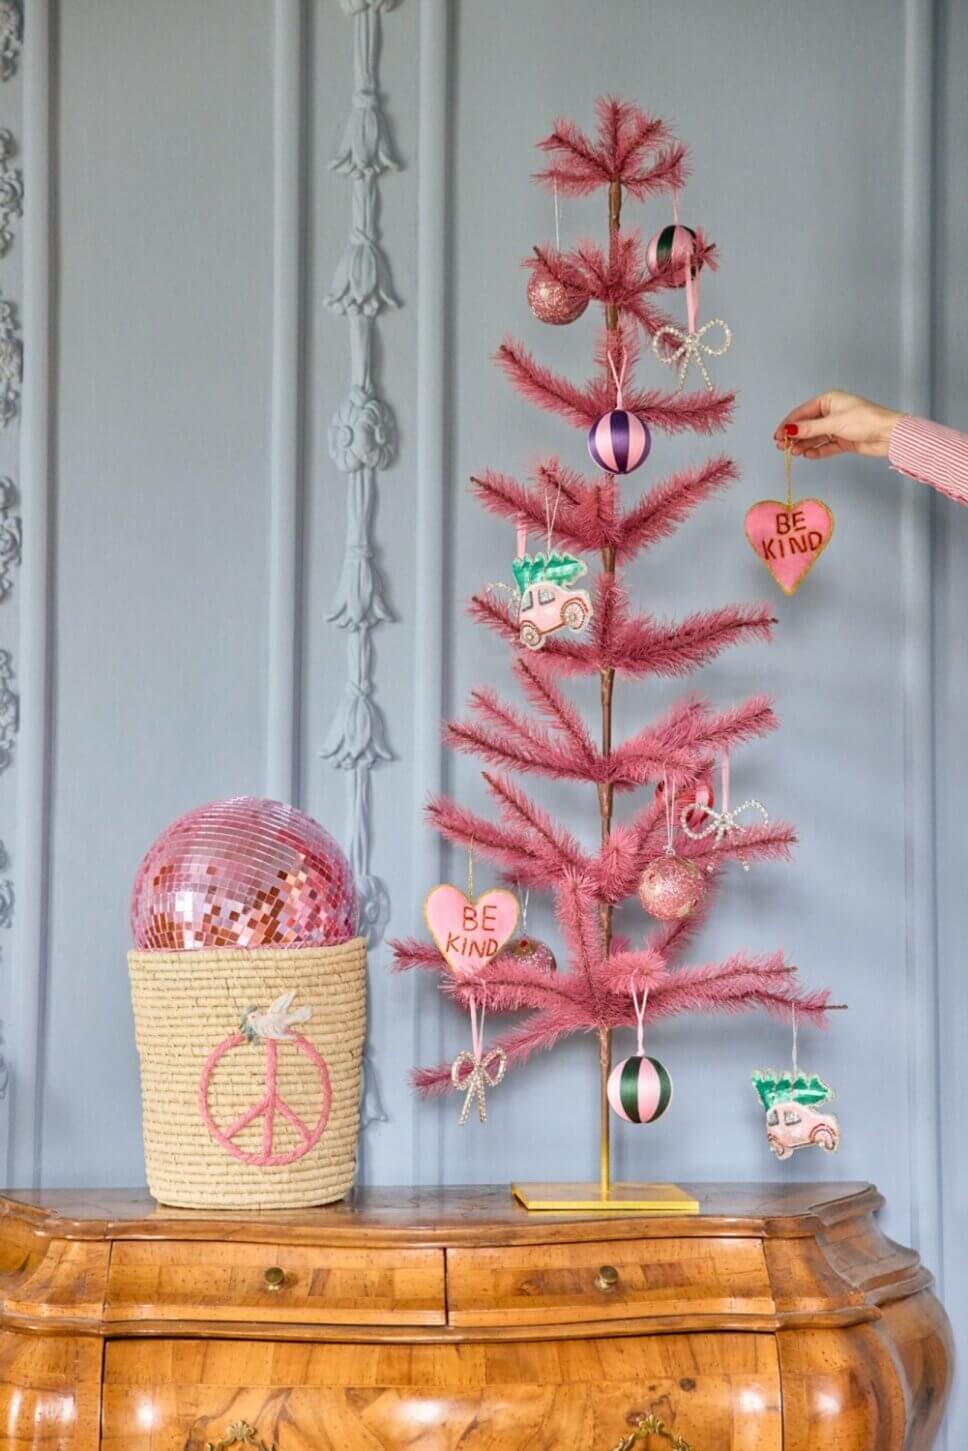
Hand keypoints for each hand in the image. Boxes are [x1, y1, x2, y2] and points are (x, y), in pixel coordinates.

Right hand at [773, 391, 903, 459]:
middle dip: (794, 436)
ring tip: (794, 453)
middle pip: (807, 426)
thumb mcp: (834, 423)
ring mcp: (837, 427)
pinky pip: (825, 446)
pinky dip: (816, 451)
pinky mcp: (843, 440)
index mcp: (829, 400)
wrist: (889, 435)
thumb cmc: (866, 420)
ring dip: (803, 445)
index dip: (788, 424)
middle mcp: (831, 413)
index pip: (802, 412)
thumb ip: (809, 429)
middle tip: (782, 447)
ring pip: (814, 437)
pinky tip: (807, 455)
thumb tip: (788, 430)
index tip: (777, 436)